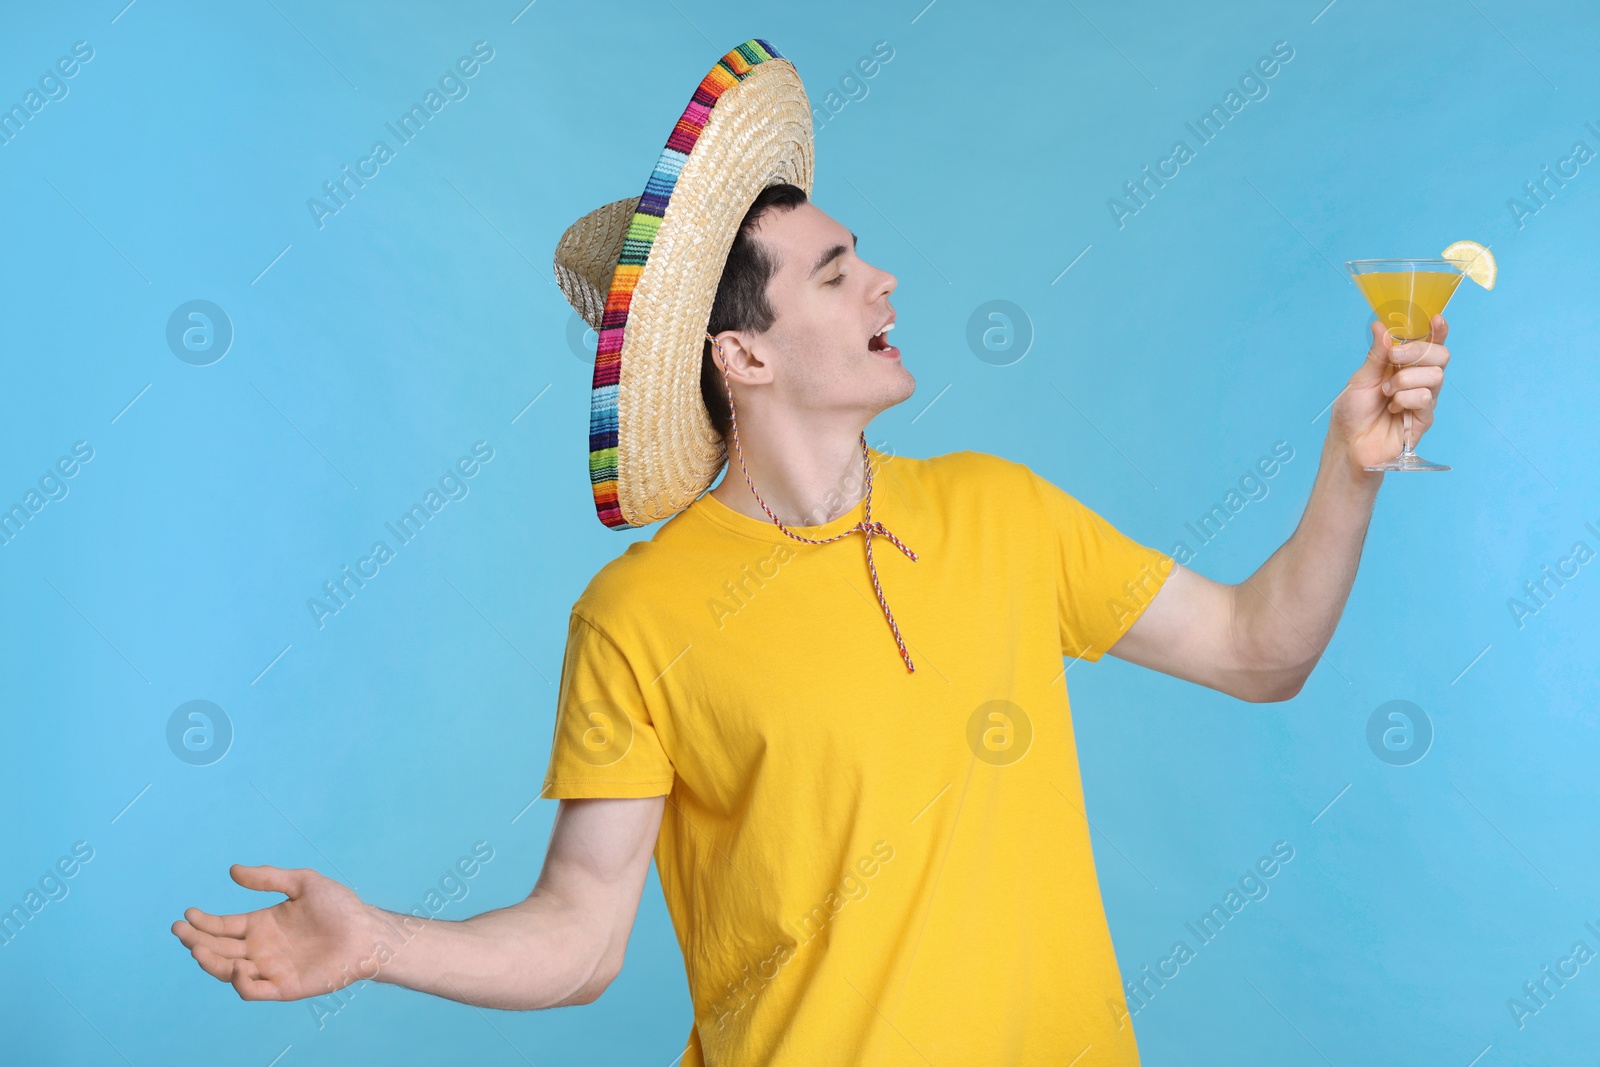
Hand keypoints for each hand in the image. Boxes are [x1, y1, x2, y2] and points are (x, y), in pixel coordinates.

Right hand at [172, 864, 382, 1000]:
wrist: (367, 932)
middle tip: (180, 930)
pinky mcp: (284, 987)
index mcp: (262, 925)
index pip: (223, 927)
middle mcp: (261, 949)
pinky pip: (254, 990)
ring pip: (229, 971)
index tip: (188, 914)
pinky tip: (236, 967)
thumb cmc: (339, 907)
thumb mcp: (303, 883)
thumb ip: (269, 878)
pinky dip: (241, 983)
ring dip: (211, 962)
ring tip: (197, 948)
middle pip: (219, 949)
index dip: (203, 922)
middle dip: (196, 941)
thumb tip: (232, 871)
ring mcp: (270, 969)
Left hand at [1328, 316, 1450, 472]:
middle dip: (1418, 351)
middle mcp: (1417, 380)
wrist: (1348, 443)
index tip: (1436, 319)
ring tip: (1386, 393)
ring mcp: (1423, 399)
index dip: (1437, 331)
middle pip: (1440, 356)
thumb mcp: (1361, 379)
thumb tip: (1380, 326)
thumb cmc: (1352, 413)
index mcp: (1404, 366)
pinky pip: (1426, 399)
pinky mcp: (1424, 419)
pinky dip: (1405, 399)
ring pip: (1435, 376)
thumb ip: (1376, 354)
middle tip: (1394, 357)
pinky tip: (1392, 409)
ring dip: (1405, 380)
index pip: (1429, 345)